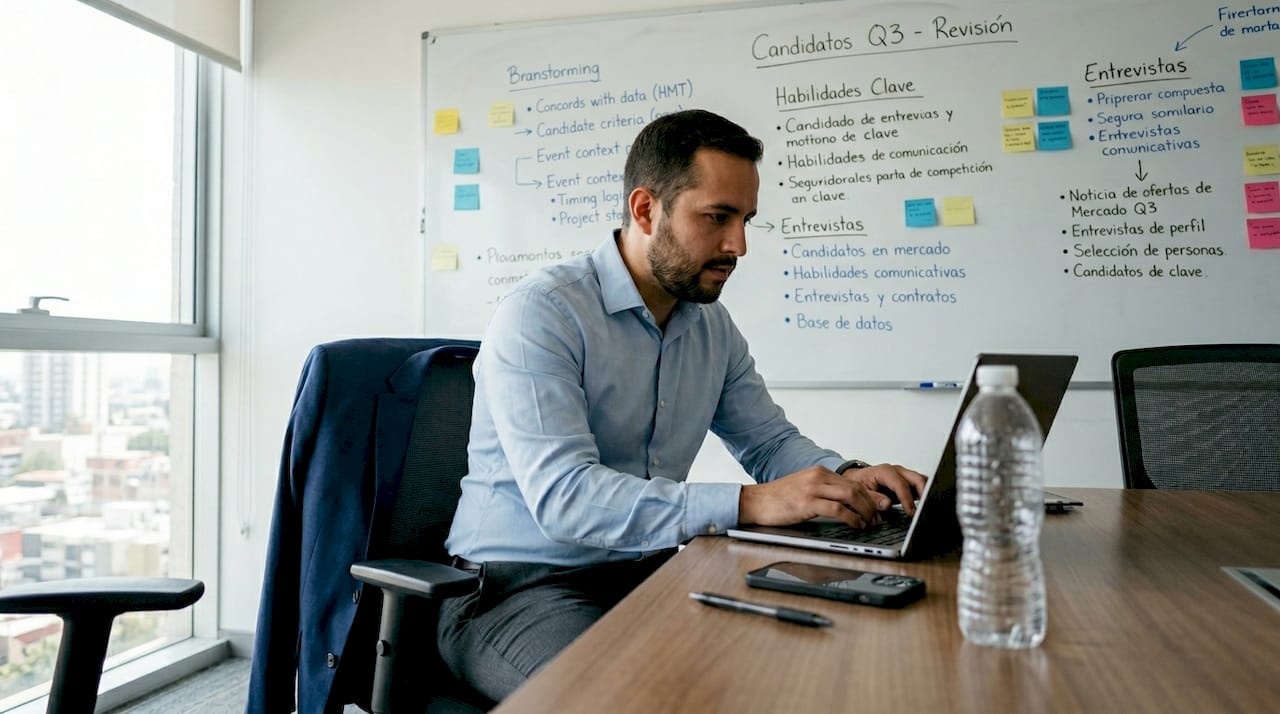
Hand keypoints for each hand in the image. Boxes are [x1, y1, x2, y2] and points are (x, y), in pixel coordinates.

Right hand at [738, 465, 891, 528]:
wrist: (755, 501)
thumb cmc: (778, 500)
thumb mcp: (804, 489)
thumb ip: (823, 491)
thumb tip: (845, 504)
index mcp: (819, 472)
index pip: (853, 482)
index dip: (868, 497)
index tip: (876, 510)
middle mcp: (818, 476)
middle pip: (856, 487)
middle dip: (871, 505)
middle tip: (877, 519)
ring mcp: (813, 488)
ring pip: (851, 496)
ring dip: (865, 511)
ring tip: (869, 523)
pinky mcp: (807, 502)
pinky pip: (837, 509)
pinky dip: (852, 518)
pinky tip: (856, 525)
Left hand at [841, 463, 927, 516]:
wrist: (856, 479)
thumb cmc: (859, 483)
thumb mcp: (860, 491)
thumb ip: (873, 498)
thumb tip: (887, 504)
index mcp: (885, 472)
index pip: (901, 484)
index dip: (907, 499)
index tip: (911, 512)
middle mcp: (897, 471)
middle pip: (917, 479)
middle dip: (924, 493)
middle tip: (924, 509)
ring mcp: (903, 476)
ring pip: (921, 481)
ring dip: (926, 493)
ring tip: (927, 508)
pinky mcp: (907, 482)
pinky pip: (920, 486)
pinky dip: (924, 494)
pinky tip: (924, 505)